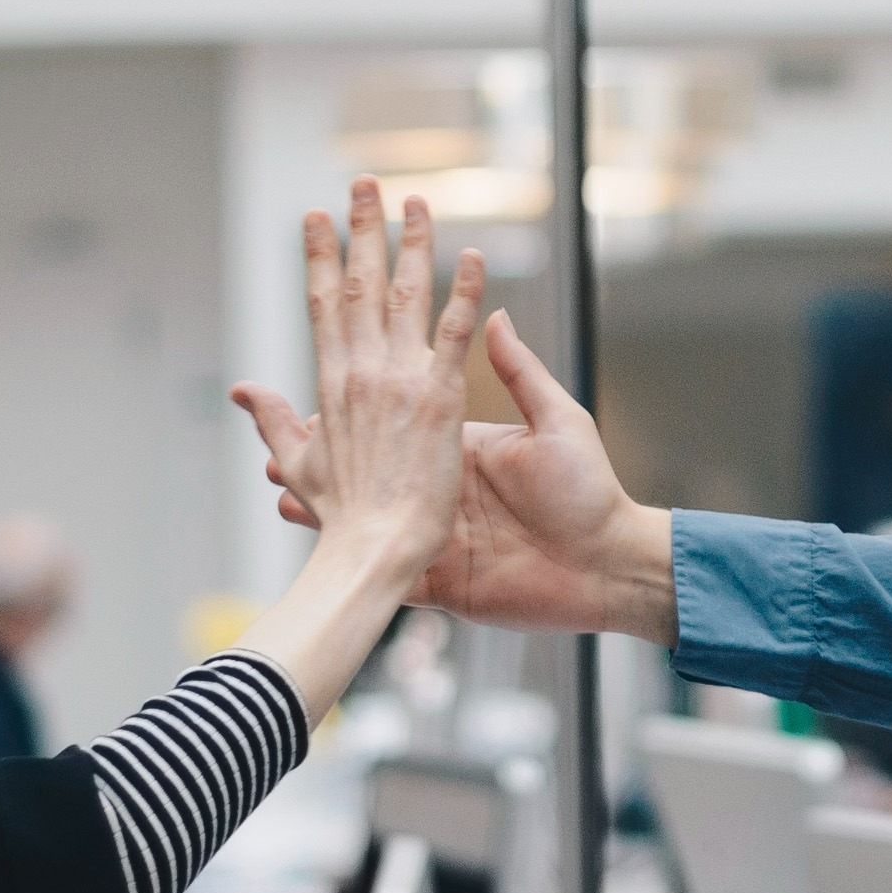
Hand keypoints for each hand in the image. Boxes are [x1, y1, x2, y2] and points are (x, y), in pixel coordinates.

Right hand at [224, 182, 481, 583]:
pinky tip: (473, 253)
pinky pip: (456, 334)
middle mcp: (361, 372)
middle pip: (359, 283)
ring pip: (405, 294)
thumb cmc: (339, 523)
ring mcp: (400, 381)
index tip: (315, 216)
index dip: (317, 256)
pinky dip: (466, 292)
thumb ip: (274, 421)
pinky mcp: (440, 399)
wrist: (375, 555)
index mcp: (330, 385)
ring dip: (411, 241)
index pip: (322, 305)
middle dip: (362, 228)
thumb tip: (243, 389)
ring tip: (415, 198)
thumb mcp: (297, 467)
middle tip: (364, 181)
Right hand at [245, 292, 669, 640]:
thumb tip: (494, 312)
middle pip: (376, 472)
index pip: (403, 422)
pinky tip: (319, 548)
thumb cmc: (591, 493)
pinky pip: (386, 572)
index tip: (327, 389)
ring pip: (370, 522)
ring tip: (281, 489)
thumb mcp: (556, 422)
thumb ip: (520, 372)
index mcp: (467, 451)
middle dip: (329, 457)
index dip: (365, 409)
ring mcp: (439, 537)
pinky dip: (350, 562)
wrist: (610, 567)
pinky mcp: (442, 580)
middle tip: (280, 442)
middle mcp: (445, 492)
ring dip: (329, 507)